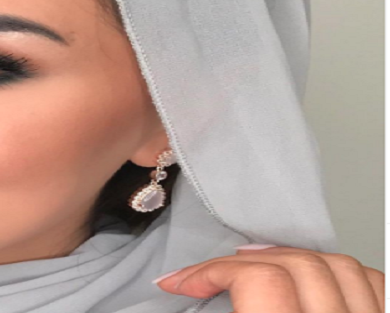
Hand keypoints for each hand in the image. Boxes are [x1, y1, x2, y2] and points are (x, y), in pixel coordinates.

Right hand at [152, 245, 384, 311]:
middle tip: (210, 277)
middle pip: (299, 265)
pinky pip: (375, 286)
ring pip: (342, 268)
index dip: (210, 271)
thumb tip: (177, 289)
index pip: (260, 280)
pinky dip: (341, 273)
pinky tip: (313, 282)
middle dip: (243, 261)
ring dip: (292, 258)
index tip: (182, 282)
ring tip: (258, 265)